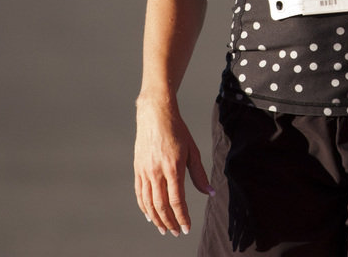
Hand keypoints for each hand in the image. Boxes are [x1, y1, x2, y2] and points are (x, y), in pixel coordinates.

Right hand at [134, 101, 213, 236]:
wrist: (155, 114)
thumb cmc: (177, 130)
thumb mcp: (192, 150)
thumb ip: (200, 174)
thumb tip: (209, 192)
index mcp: (173, 167)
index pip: (176, 200)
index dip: (182, 216)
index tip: (187, 227)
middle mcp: (156, 171)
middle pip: (161, 205)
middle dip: (169, 222)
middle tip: (176, 233)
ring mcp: (145, 171)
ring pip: (149, 202)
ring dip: (156, 219)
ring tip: (164, 229)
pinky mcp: (138, 169)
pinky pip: (140, 193)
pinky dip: (144, 207)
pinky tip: (150, 215)